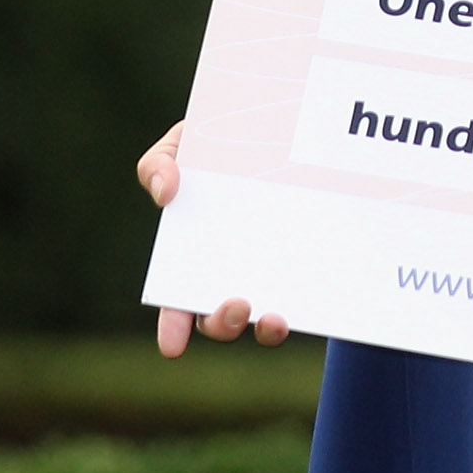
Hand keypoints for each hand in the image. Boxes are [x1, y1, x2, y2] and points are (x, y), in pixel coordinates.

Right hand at [136, 120, 289, 354]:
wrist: (288, 124)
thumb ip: (160, 163)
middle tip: (236, 305)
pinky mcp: (311, 264)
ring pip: (266, 321)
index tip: (171, 348)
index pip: (178, 305)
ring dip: (265, 330)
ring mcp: (274, 272)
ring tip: (272, 317)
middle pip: (222, 321)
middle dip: (223, 324)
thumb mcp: (186, 143)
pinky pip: (310, 298)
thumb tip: (165, 194)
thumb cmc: (221, 143)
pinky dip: (308, 307)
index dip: (173, 328)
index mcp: (195, 257)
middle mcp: (234, 273)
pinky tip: (311, 300)